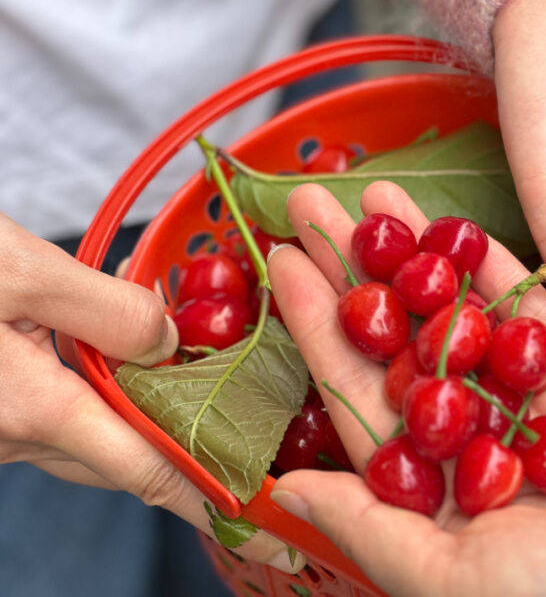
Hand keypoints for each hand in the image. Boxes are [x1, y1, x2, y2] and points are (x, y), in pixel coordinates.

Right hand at [0, 213, 300, 572]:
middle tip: (253, 451)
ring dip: (146, 421)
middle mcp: (13, 435)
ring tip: (202, 400)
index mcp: (30, 409)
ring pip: (93, 436)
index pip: (147, 469)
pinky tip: (120, 361)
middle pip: (127, 456)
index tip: (266, 530)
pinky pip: (60, 416)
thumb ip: (107, 309)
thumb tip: (171, 344)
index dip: (213, 500)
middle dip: (188, 456)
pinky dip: (102, 396)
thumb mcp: (18, 269)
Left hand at [268, 182, 545, 596]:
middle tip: (316, 195)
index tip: (281, 259)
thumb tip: (283, 488)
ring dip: (420, 250)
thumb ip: (370, 523)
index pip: (355, 384)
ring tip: (378, 192)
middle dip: (357, 266)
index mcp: (427, 475)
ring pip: (460, 307)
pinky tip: (458, 226)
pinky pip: (534, 309)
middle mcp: (470, 427)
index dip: (317, 321)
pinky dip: (498, 268)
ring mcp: (527, 394)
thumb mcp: (447, 574)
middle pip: (399, 331)